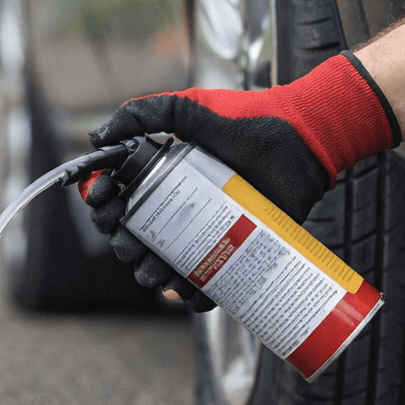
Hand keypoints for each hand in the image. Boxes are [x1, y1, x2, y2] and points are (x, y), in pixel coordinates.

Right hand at [84, 51, 400, 304]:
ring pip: (168, 263)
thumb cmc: (253, 121)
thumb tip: (97, 136)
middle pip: (137, 234)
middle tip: (129, 244)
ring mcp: (208, 230)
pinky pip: (209, 281)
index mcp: (164, 173)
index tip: (104, 202)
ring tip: (157, 275)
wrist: (307, 141)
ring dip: (152, 275)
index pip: (120, 195)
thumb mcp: (194, 109)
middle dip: (123, 245)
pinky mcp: (237, 249)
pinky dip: (195, 295)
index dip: (103, 204)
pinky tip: (189, 293)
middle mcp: (182, 205)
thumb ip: (147, 112)